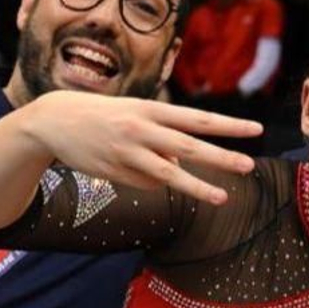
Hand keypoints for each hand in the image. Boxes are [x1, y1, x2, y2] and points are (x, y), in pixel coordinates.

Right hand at [19, 92, 260, 204]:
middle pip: (188, 145)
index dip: (227, 125)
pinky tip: (133, 169)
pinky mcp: (114, 171)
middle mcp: (141, 129)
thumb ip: (163, 137)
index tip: (256, 129)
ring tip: (222, 198)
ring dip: (197, 187)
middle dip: (220, 157)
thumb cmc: (104, 115)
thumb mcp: (136, 114)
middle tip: (249, 166)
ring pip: (168, 174)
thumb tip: (182, 167)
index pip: (197, 118)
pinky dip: (150, 181)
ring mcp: (126, 152)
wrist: (52, 121)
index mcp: (150, 109)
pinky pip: (145, 184)